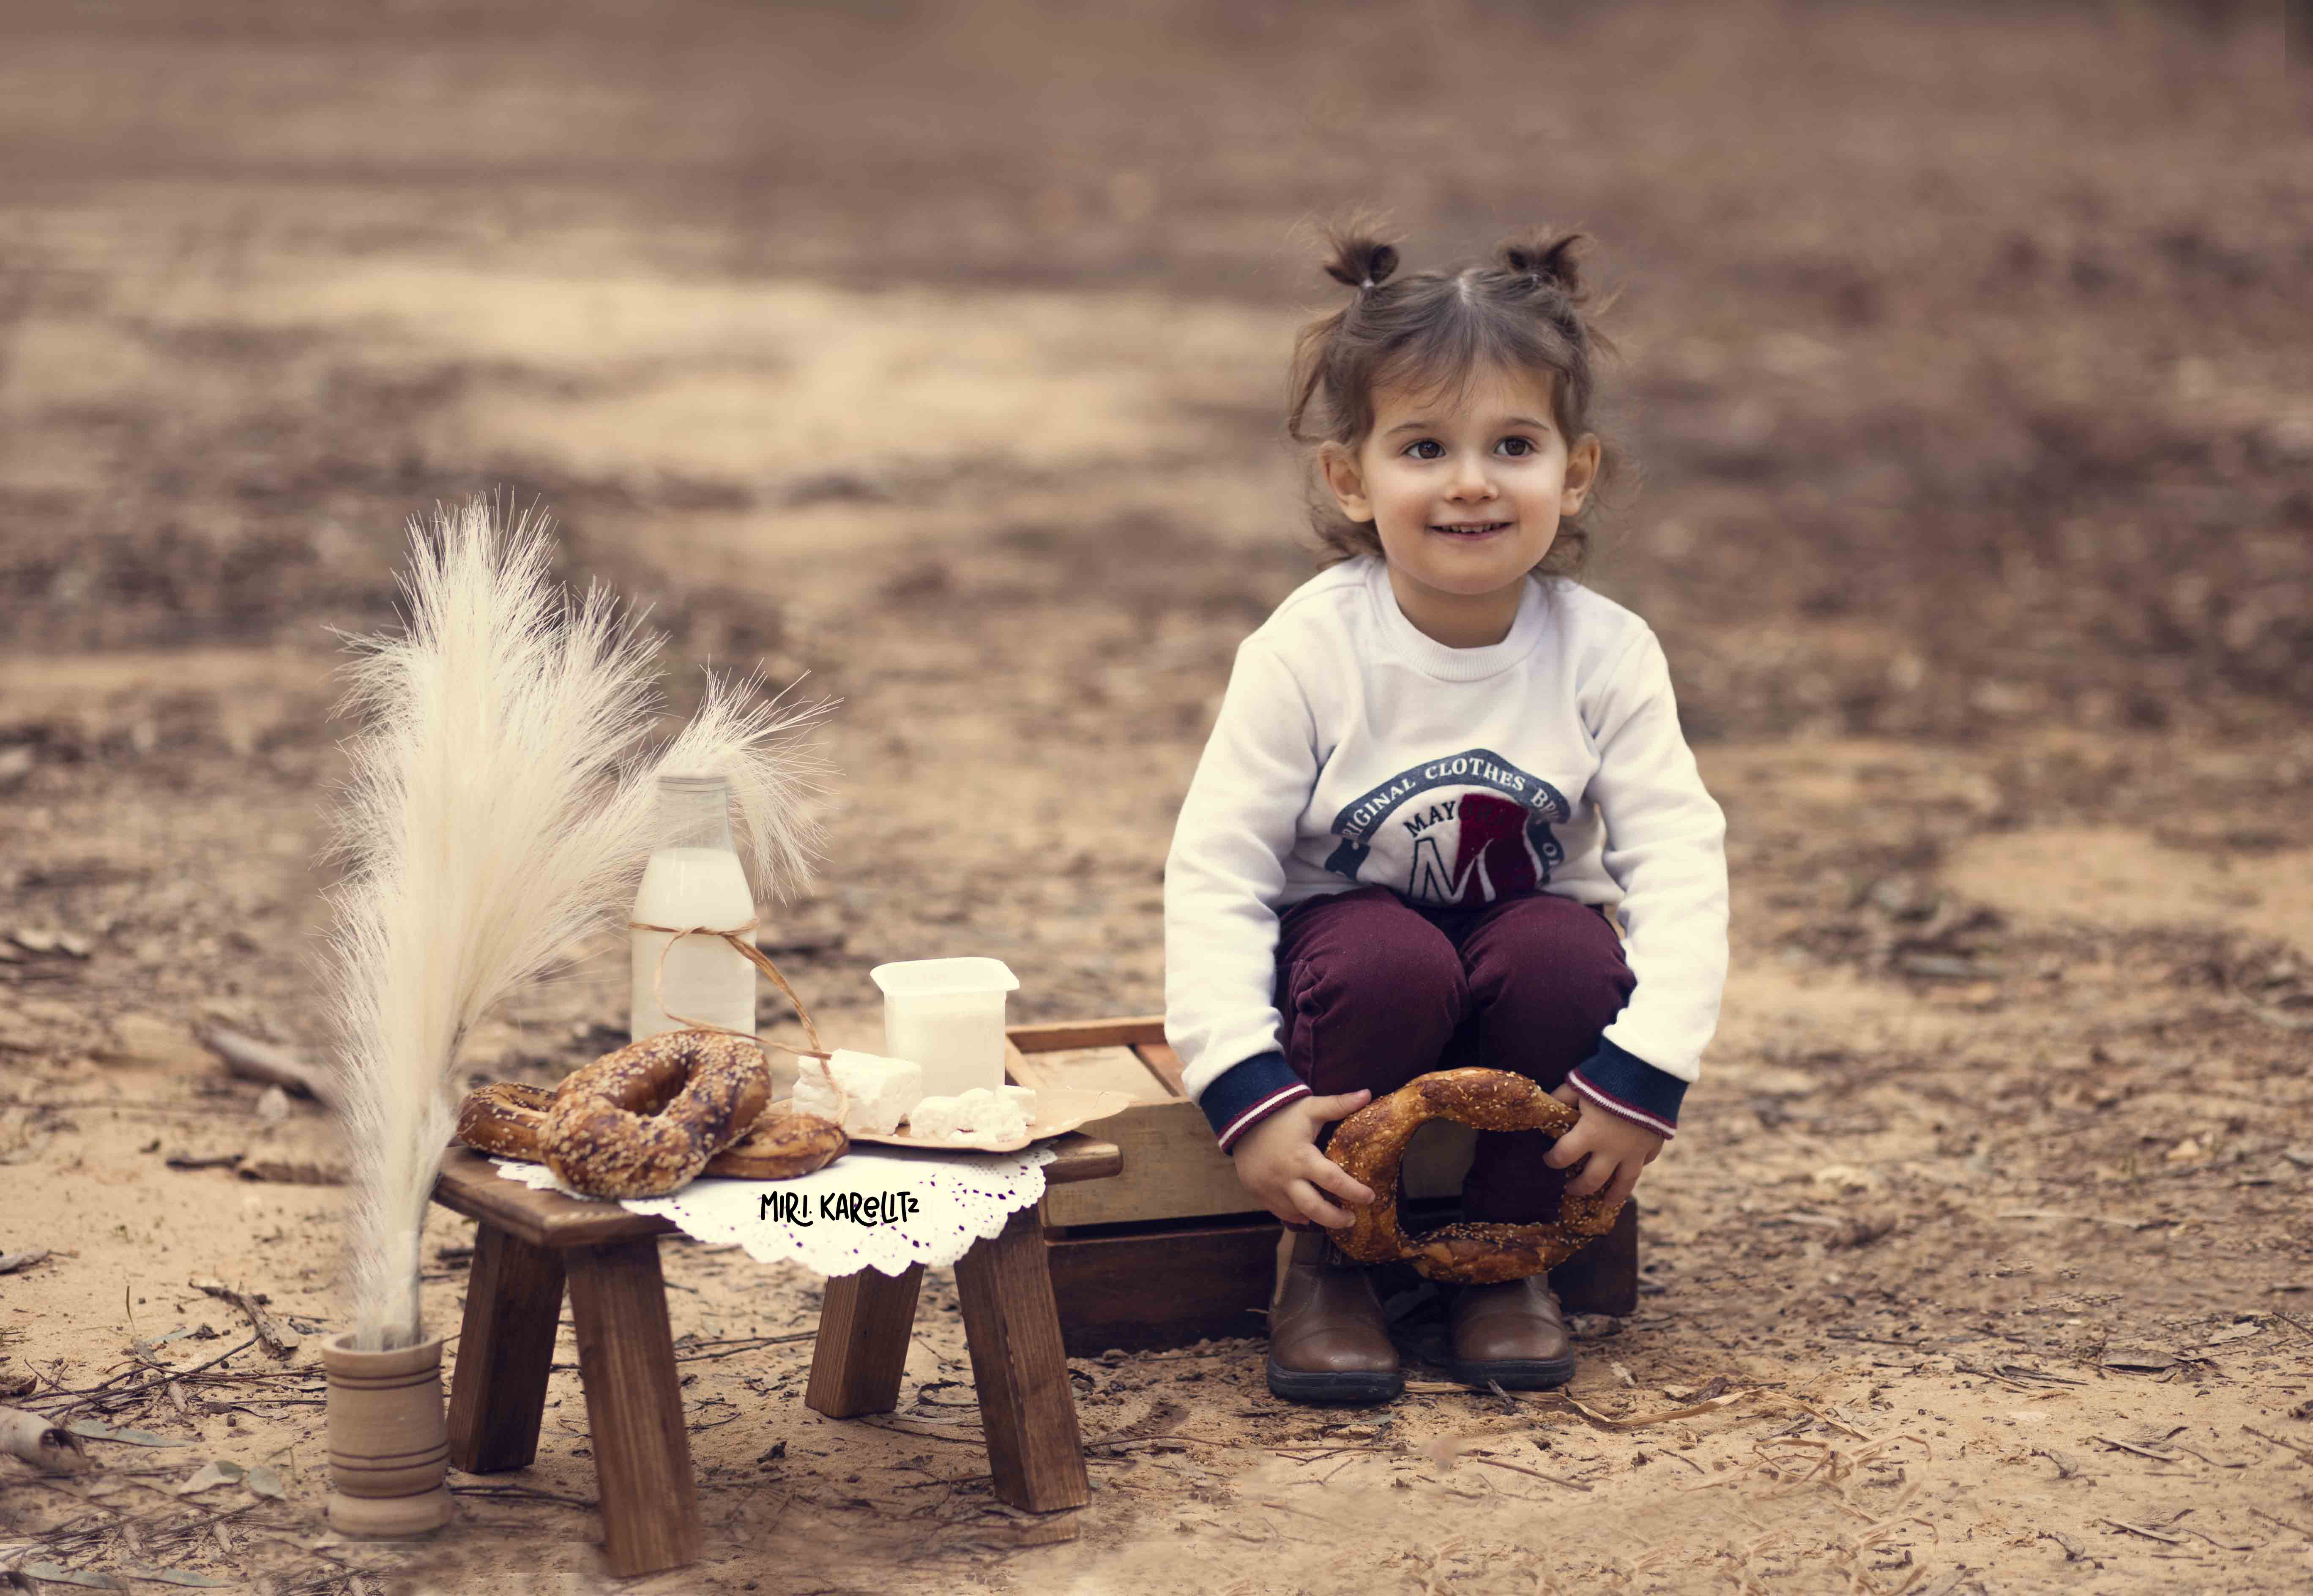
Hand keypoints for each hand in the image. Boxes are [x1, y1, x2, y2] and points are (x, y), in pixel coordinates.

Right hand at [1229, 1089, 1376, 1228]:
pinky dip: (1296, 1215)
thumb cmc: (1280, 1113)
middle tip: (1352, 1219)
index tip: (1370, 1197)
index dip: (1355, 1192)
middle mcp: (1286, 1177)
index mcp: (1302, 1157)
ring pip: (1297, 1214)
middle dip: (1336, 1219)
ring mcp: (1269, 1188)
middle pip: (1315, 1208)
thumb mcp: (1310, 1107)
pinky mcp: (1258, 1192)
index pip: (1334, 1180)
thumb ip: (1339, 1104)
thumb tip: (1367, 1093)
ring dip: (1317, 1218)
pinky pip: (1279, 1211)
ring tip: (1332, 1216)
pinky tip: (1307, 1214)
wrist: (1241, 1117)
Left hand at [1542, 1083, 1663, 1209]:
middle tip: (1570, 1189)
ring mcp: (1636, 1150)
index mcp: (1589, 1135)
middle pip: (1593, 1180)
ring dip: (1614, 1194)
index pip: (1563, 1156)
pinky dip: (1637, 1166)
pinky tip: (1632, 1168)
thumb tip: (1547, 1104)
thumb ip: (1562, 1098)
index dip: (1552, 1160)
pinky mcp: (1654, 1143)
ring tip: (1607, 1201)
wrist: (1649, 1070)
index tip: (1548, 1158)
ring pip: (1625, 1182)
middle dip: (1579, 1187)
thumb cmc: (1608, 1076)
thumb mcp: (1578, 1084)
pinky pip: (1645, 1162)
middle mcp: (1612, 1149)